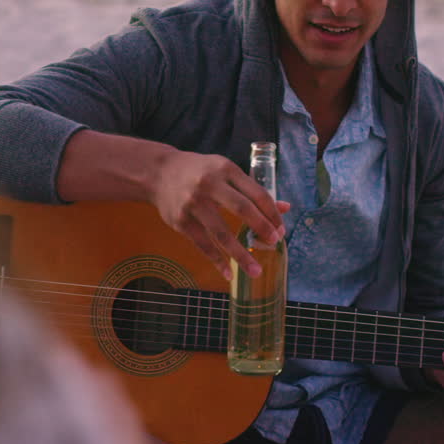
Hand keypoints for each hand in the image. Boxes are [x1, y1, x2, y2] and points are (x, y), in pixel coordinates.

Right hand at [148, 149, 288, 280]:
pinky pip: (203, 244)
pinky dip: (217, 260)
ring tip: (256, 271)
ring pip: (221, 233)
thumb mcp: (226, 172)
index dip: (272, 214)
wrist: (158, 172)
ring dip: (241, 255)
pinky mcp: (180, 220)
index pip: (256, 193)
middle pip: (242, 209)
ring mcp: (193, 204)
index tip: (281, 230)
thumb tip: (285, 208)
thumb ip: (253, 190)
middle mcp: (209, 185)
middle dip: (261, 229)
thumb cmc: (200, 172)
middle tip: (274, 244)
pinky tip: (229, 273)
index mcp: (226, 170)